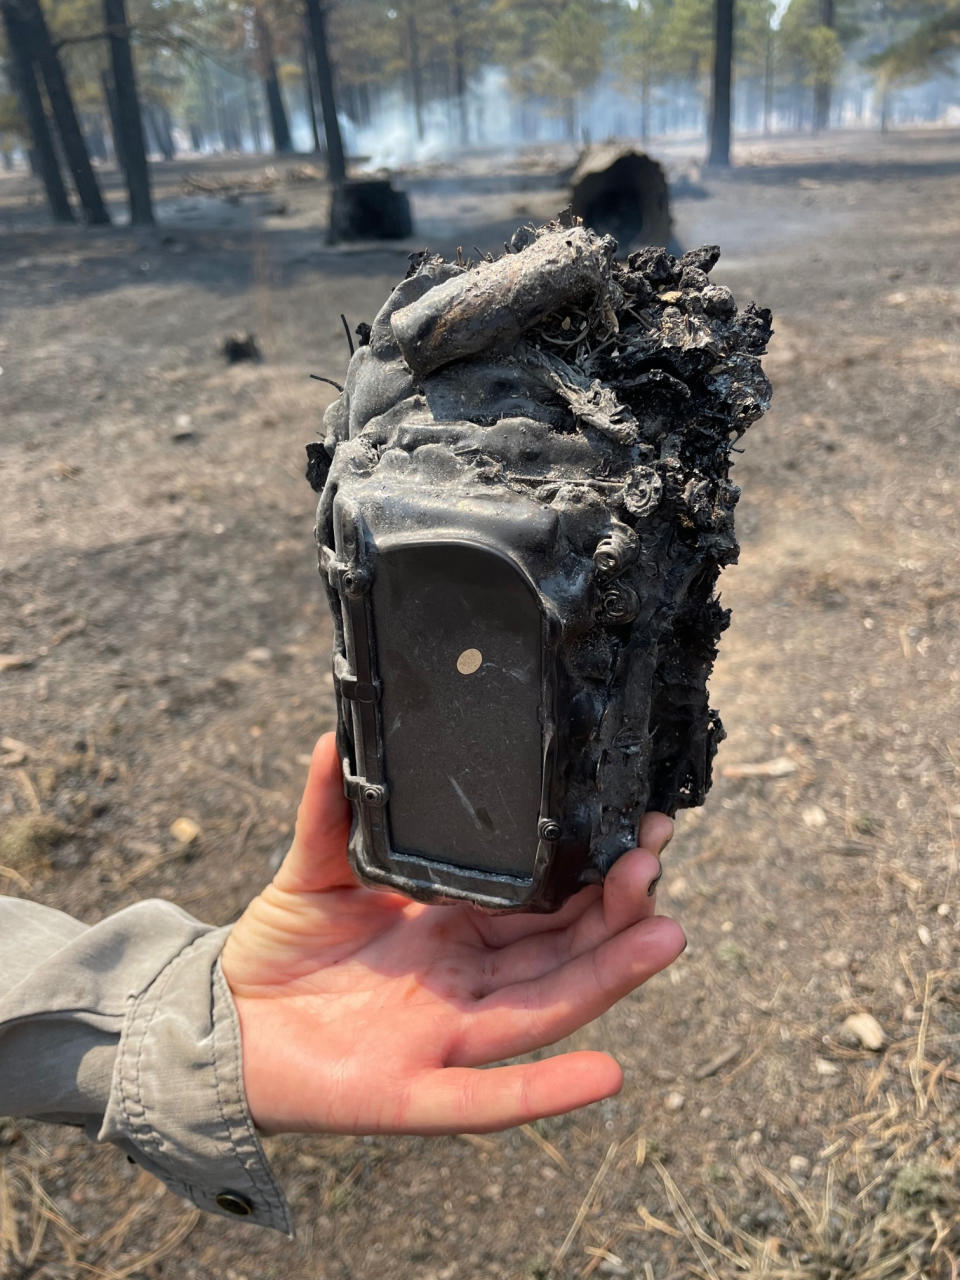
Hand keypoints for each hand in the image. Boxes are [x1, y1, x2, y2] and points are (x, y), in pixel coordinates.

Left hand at [221, 734, 684, 1135]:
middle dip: (615, 909)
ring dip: (607, 976)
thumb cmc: (279, 948)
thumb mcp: (311, 867)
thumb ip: (331, 808)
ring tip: (665, 934)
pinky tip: (607, 1075)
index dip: (588, 868)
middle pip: (559, 948)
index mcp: (454, 926)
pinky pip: (488, 1099)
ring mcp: (446, 1039)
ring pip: (543, 1007)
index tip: (635, 824)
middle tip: (655, 860)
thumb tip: (338, 733)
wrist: (221, 1025)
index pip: (539, 897)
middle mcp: (465, 981)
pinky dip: (548, 1091)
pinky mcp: (412, 1094)